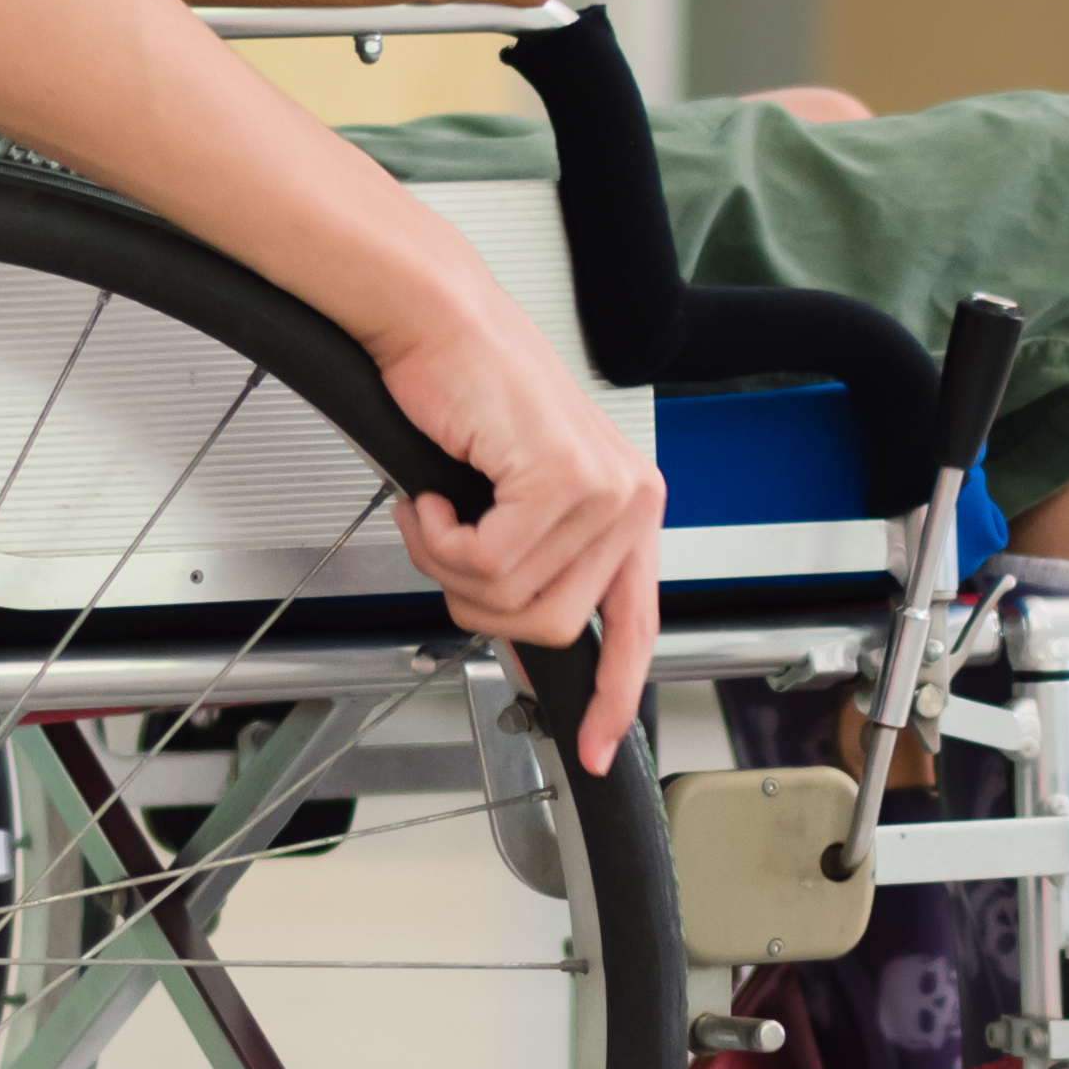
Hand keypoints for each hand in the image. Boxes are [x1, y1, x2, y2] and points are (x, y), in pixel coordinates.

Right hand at [377, 295, 671, 771]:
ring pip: (516, 601)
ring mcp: (603, 491)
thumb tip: (522, 638)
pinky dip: (439, 539)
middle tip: (448, 546)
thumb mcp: (516, 494)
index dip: (611, 696)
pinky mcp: (562, 480)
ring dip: (452, 567)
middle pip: (554, 627)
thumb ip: (540, 563)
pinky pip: (487, 564)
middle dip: (483, 603)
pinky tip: (434, 495)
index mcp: (629, 509)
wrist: (436, 322)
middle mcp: (630, 501)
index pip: (634, 627)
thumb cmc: (467, 395)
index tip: (592, 746)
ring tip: (438, 511)